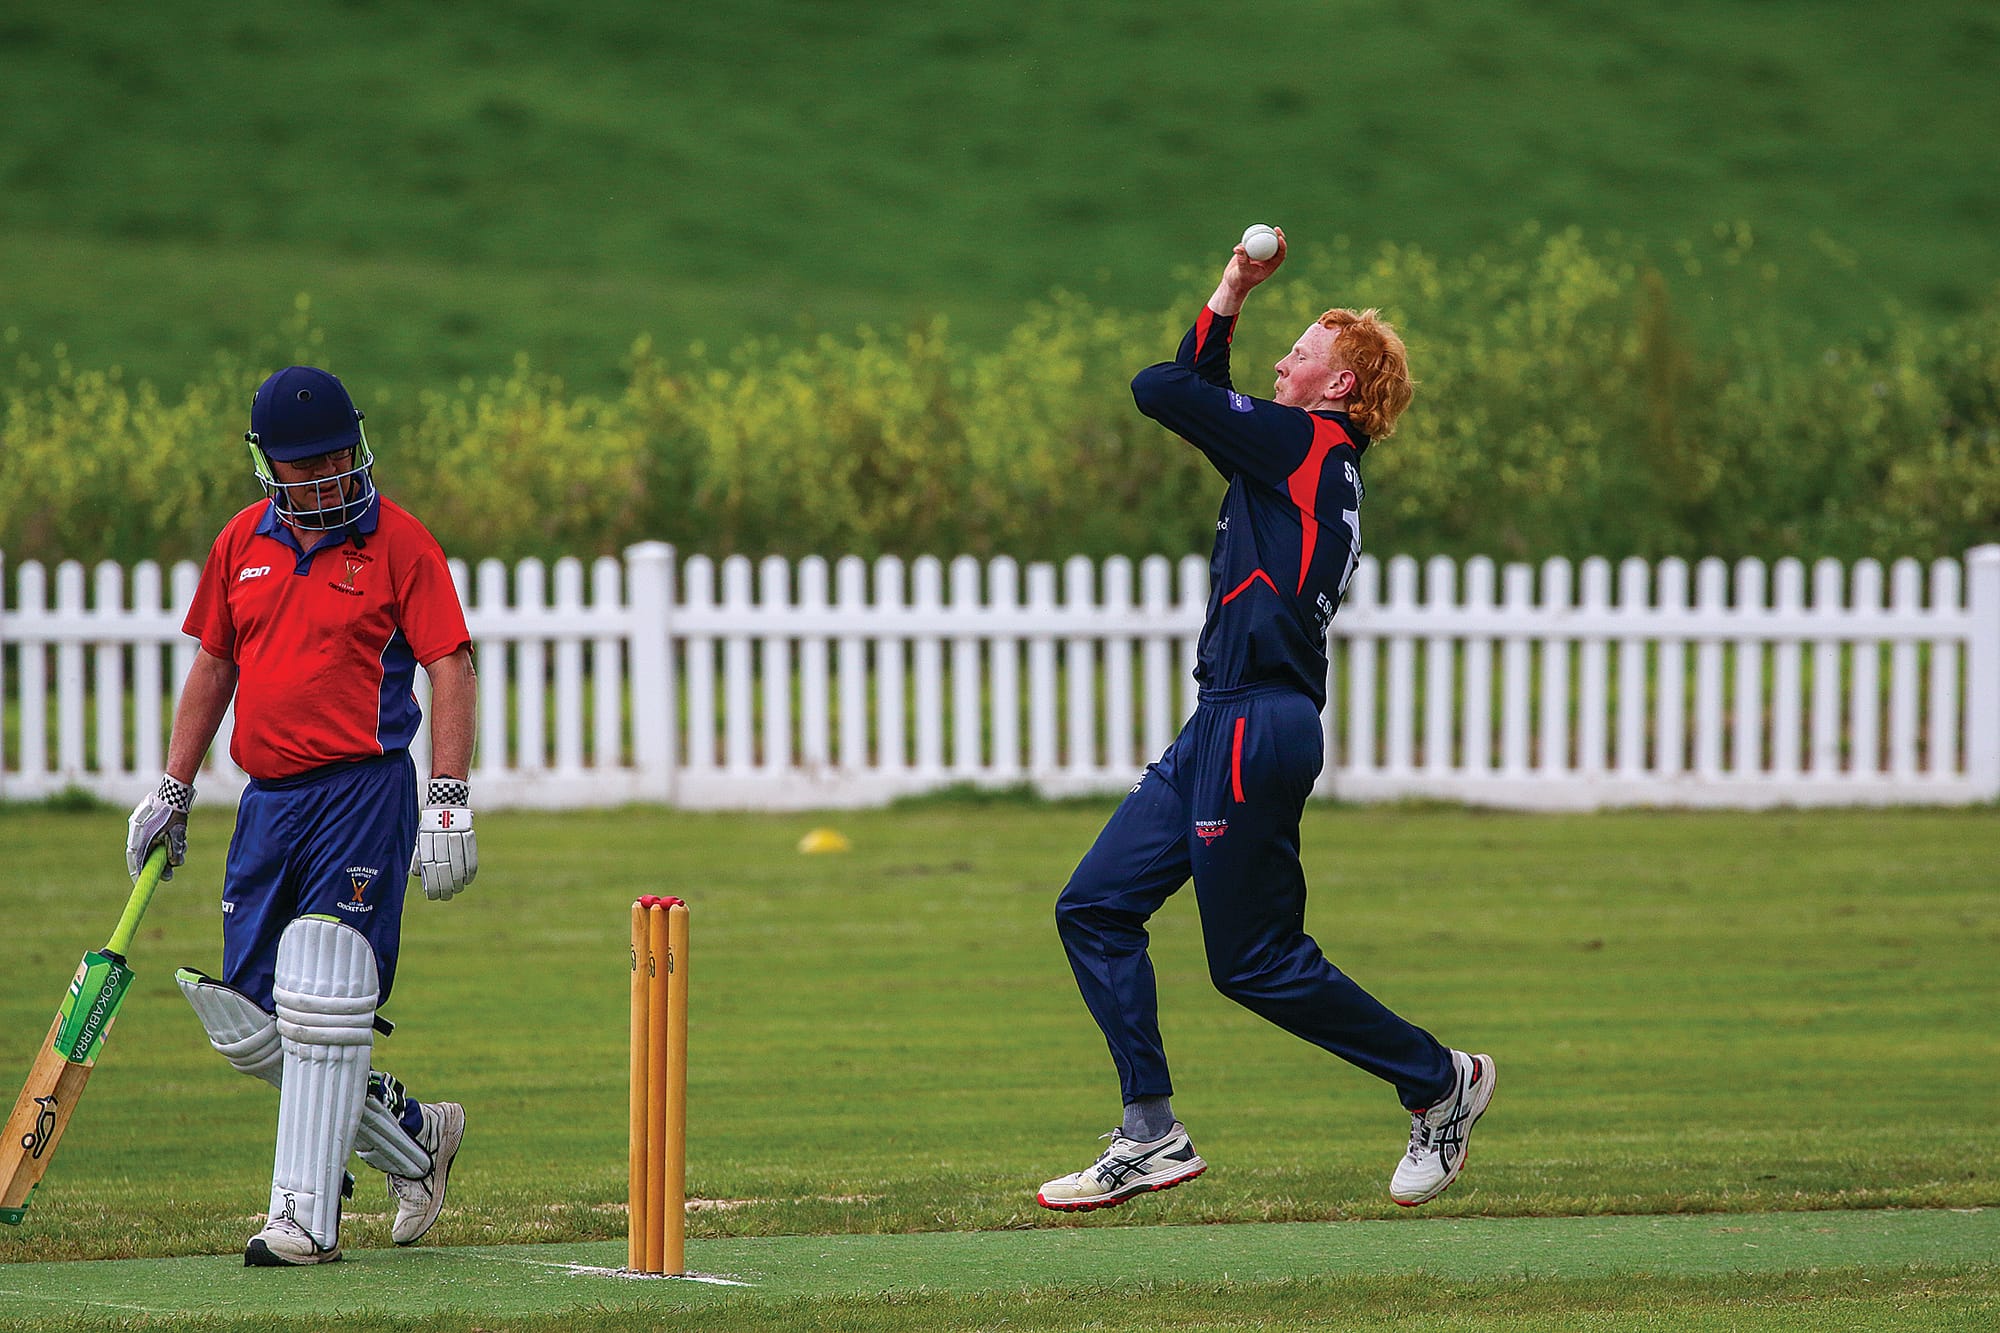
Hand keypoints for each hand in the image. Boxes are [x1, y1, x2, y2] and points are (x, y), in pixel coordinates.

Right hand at [126, 774, 193, 880]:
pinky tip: (182, 837)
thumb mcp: (175, 834)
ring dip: (170, 853)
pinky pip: (161, 842)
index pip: (137, 862)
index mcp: (139, 840)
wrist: (174, 793)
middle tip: (169, 875)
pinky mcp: (155, 828)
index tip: (143, 883)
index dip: (139, 875)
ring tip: (182, 845)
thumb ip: (174, 850)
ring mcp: (147, 832)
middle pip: (148, 859)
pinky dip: (171, 844)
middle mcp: (140, 837)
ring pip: (157, 850)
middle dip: (160, 866)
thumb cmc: (171, 814)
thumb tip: (174, 864)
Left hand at [412, 778, 476, 900]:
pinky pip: (471, 856)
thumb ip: (418, 857)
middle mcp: (439, 838)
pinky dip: (470, 871)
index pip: (429, 868)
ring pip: (458, 864)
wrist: (446, 805)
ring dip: (458, 881)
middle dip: (445, 886)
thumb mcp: (420, 840)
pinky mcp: (468, 834)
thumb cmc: (430, 828)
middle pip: (444, 868)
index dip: (433, 885)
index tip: (434, 897)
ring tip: (457, 891)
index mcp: (425, 840)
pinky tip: (467, 880)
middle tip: (446, 897)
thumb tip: (418, 877)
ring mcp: (455, 836)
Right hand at [1223, 225, 1286, 294]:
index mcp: (1269, 267)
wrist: (1232, 283)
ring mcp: (1258, 255)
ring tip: (1263, 226)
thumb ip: (1242, 260)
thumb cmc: (1239, 281)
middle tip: (1276, 229)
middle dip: (1278, 236)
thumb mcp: (1241, 272)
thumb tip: (1240, 248)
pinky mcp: (1249, 251)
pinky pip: (1251, 242)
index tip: (1280, 238)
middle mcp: (1265, 260)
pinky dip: (1250, 237)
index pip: (1279, 255)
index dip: (1282, 246)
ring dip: (1265, 233)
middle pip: (1275, 246)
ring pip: (1264, 242)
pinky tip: (1249, 231)